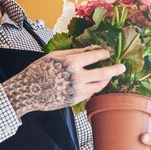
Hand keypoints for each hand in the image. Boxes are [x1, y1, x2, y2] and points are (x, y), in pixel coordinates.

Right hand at [3, 47, 124, 116]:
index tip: (107, 52)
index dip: (103, 53)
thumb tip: (91, 49)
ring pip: (99, 85)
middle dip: (115, 69)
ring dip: (106, 79)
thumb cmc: (39, 70)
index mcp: (72, 62)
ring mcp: (77, 91)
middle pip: (103, 73)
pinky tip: (95, 83)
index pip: (95, 56)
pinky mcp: (75, 100)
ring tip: (109, 75)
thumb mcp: (55, 55)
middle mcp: (77, 77)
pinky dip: (94, 87)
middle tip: (122, 67)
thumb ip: (74, 52)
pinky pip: (90, 93)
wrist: (28, 91)